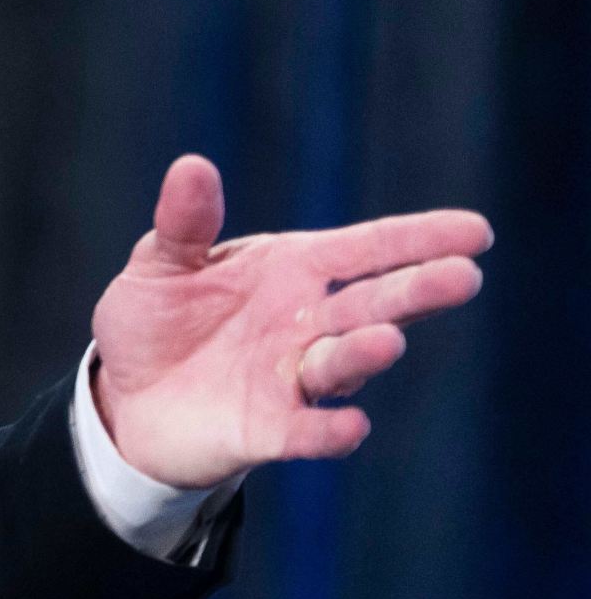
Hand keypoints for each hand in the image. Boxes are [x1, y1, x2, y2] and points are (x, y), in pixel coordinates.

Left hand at [91, 154, 491, 489]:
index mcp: (292, 270)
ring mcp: (291, 378)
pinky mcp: (267, 430)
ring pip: (342, 362)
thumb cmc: (157, 320)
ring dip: (366, 353)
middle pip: (373, 303)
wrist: (123, 395)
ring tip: (387, 340)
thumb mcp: (161, 263)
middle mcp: (307, 323)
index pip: (367, 249)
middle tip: (463, 277)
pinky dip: (328, 431)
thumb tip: (192, 166)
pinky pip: (305, 431)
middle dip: (417, 290)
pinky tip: (351, 427)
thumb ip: (184, 224)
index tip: (476, 231)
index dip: (419, 239)